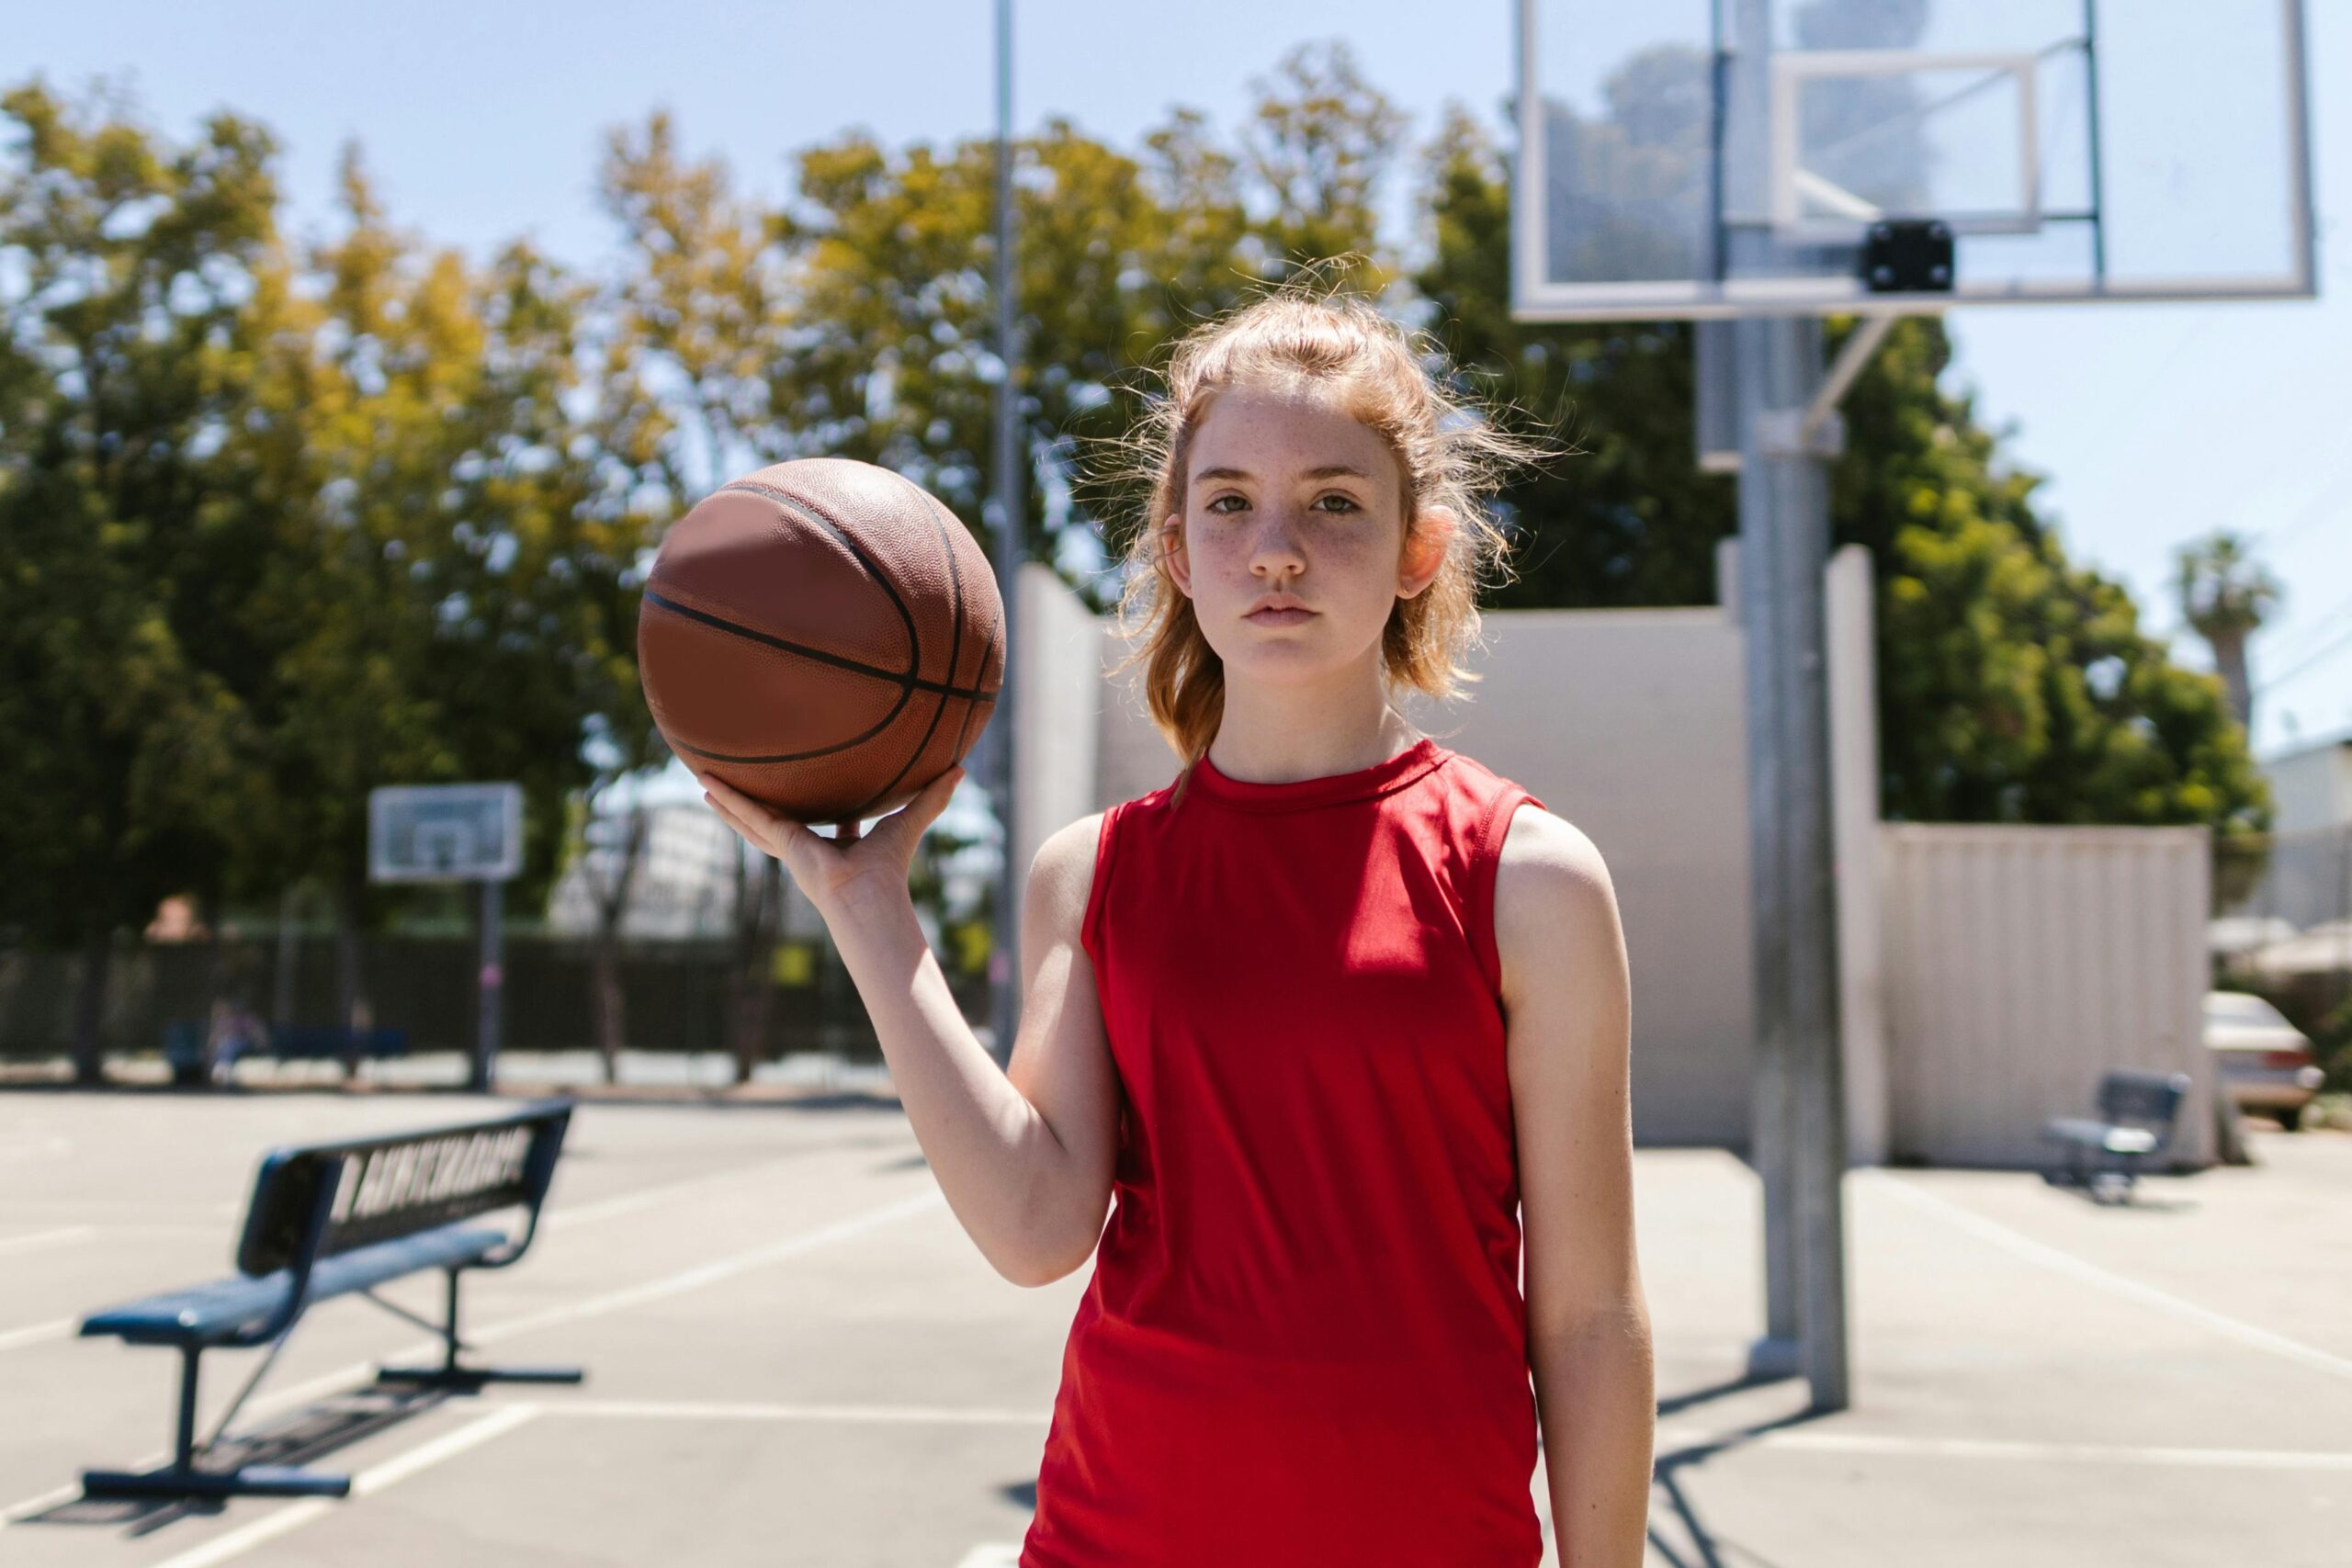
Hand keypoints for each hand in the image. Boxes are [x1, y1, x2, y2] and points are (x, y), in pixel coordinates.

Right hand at [699, 767, 964, 920]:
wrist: (868, 896)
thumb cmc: (890, 868)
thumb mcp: (908, 820)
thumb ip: (931, 798)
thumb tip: (961, 770)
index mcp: (836, 847)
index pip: (826, 822)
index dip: (821, 805)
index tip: (817, 786)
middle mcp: (807, 848)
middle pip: (774, 818)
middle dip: (756, 803)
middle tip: (736, 784)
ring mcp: (789, 846)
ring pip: (751, 817)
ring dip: (729, 802)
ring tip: (705, 783)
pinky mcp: (780, 841)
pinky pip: (748, 814)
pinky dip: (728, 800)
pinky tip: (707, 786)